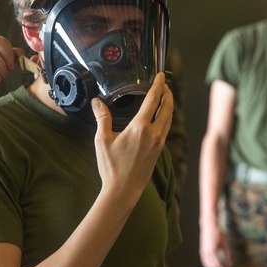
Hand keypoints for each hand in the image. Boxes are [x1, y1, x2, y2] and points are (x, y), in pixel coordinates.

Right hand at [91, 73, 171, 198]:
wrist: (123, 190)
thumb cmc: (111, 167)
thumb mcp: (102, 140)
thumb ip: (102, 118)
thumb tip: (96, 101)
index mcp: (140, 128)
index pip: (153, 100)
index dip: (158, 85)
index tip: (161, 76)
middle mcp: (154, 134)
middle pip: (167, 107)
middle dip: (168, 93)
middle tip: (165, 84)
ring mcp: (159, 143)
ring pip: (169, 119)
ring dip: (169, 106)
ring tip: (165, 98)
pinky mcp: (159, 151)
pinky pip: (166, 129)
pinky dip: (166, 118)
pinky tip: (161, 118)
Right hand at [199, 220, 231, 266]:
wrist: (209, 226)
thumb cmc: (218, 233)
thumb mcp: (225, 243)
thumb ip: (227, 254)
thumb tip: (230, 263)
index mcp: (213, 251)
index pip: (218, 265)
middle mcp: (206, 253)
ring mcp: (203, 252)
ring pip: (207, 266)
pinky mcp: (202, 251)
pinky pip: (204, 262)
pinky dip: (210, 265)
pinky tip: (215, 264)